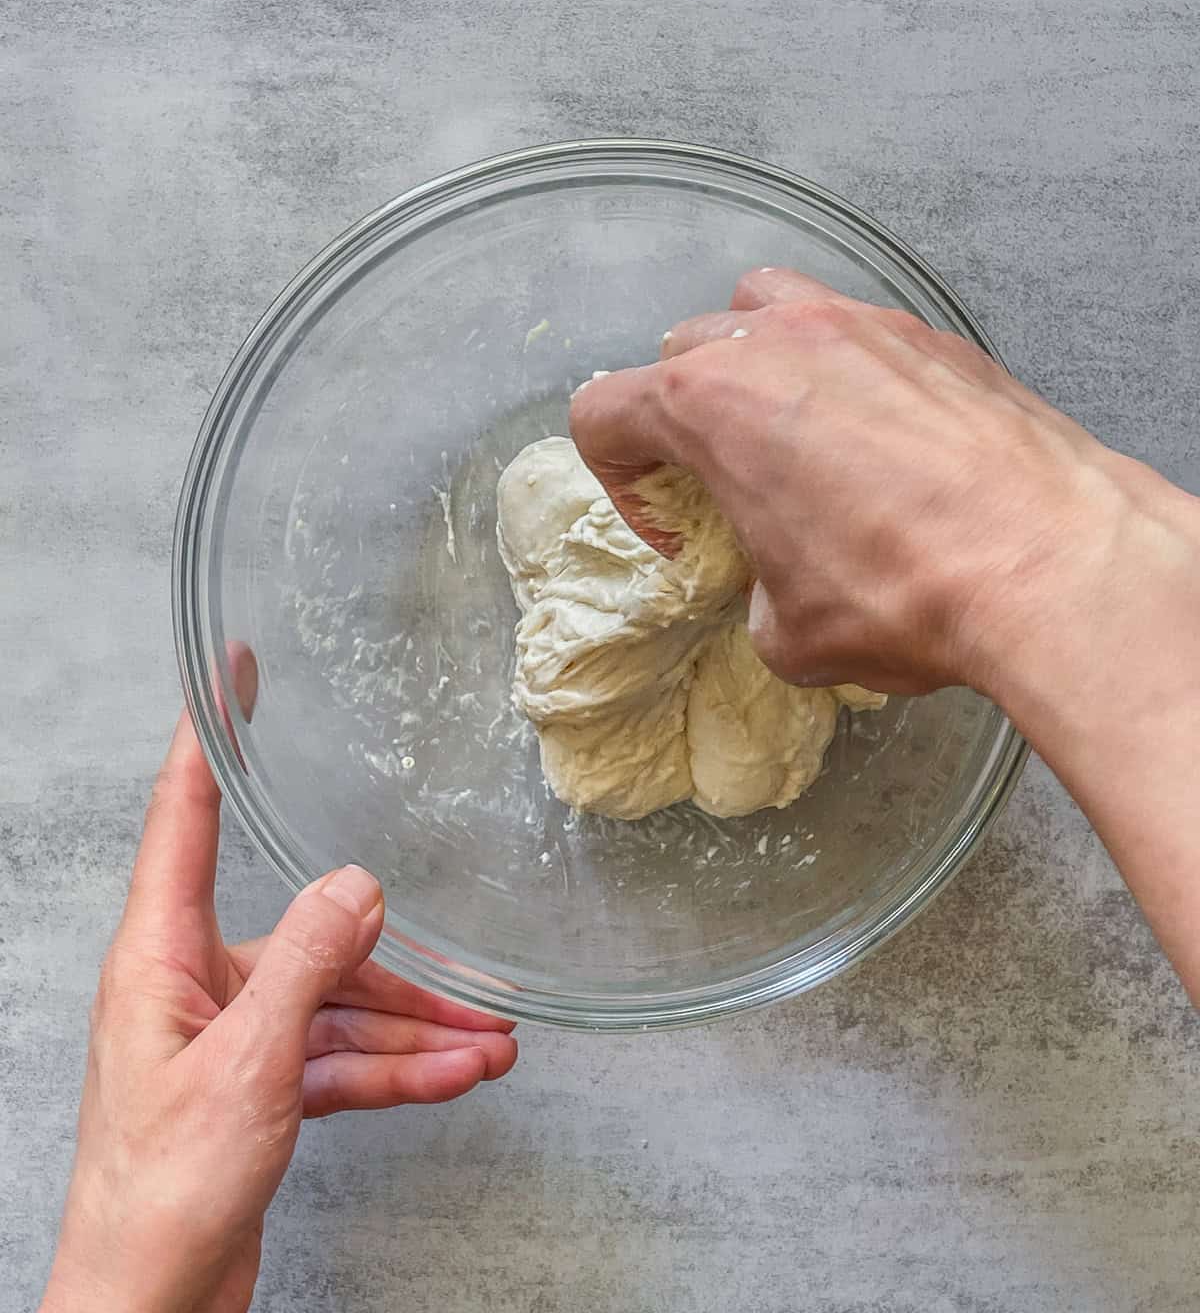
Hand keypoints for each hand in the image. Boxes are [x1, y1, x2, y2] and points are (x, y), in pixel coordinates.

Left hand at [42, 647, 517, 1312]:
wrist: (148, 1307)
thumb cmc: (160, 1192)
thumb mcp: (247, 1064)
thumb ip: (308, 963)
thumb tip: (356, 882)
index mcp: (160, 954)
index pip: (184, 816)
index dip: (207, 737)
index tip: (231, 673)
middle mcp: (193, 982)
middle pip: (309, 937)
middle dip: (395, 963)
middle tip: (471, 970)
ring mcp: (230, 1037)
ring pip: (339, 1007)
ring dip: (415, 1028)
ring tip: (490, 1044)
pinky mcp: (259, 1088)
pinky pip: (342, 1060)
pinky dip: (398, 1069)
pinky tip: (457, 1075)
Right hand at [571, 269, 1199, 1001]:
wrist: (1051, 561)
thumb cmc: (902, 592)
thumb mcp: (791, 634)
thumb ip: (755, 596)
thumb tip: (779, 594)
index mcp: (708, 406)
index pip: (603, 411)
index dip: (620, 482)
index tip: (675, 532)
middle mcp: (774, 341)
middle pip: (681, 349)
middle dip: (686, 416)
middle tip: (728, 485)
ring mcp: (859, 325)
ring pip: (766, 304)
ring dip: (757, 360)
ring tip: (794, 429)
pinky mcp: (933, 336)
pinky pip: (858, 330)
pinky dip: (848, 371)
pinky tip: (888, 441)